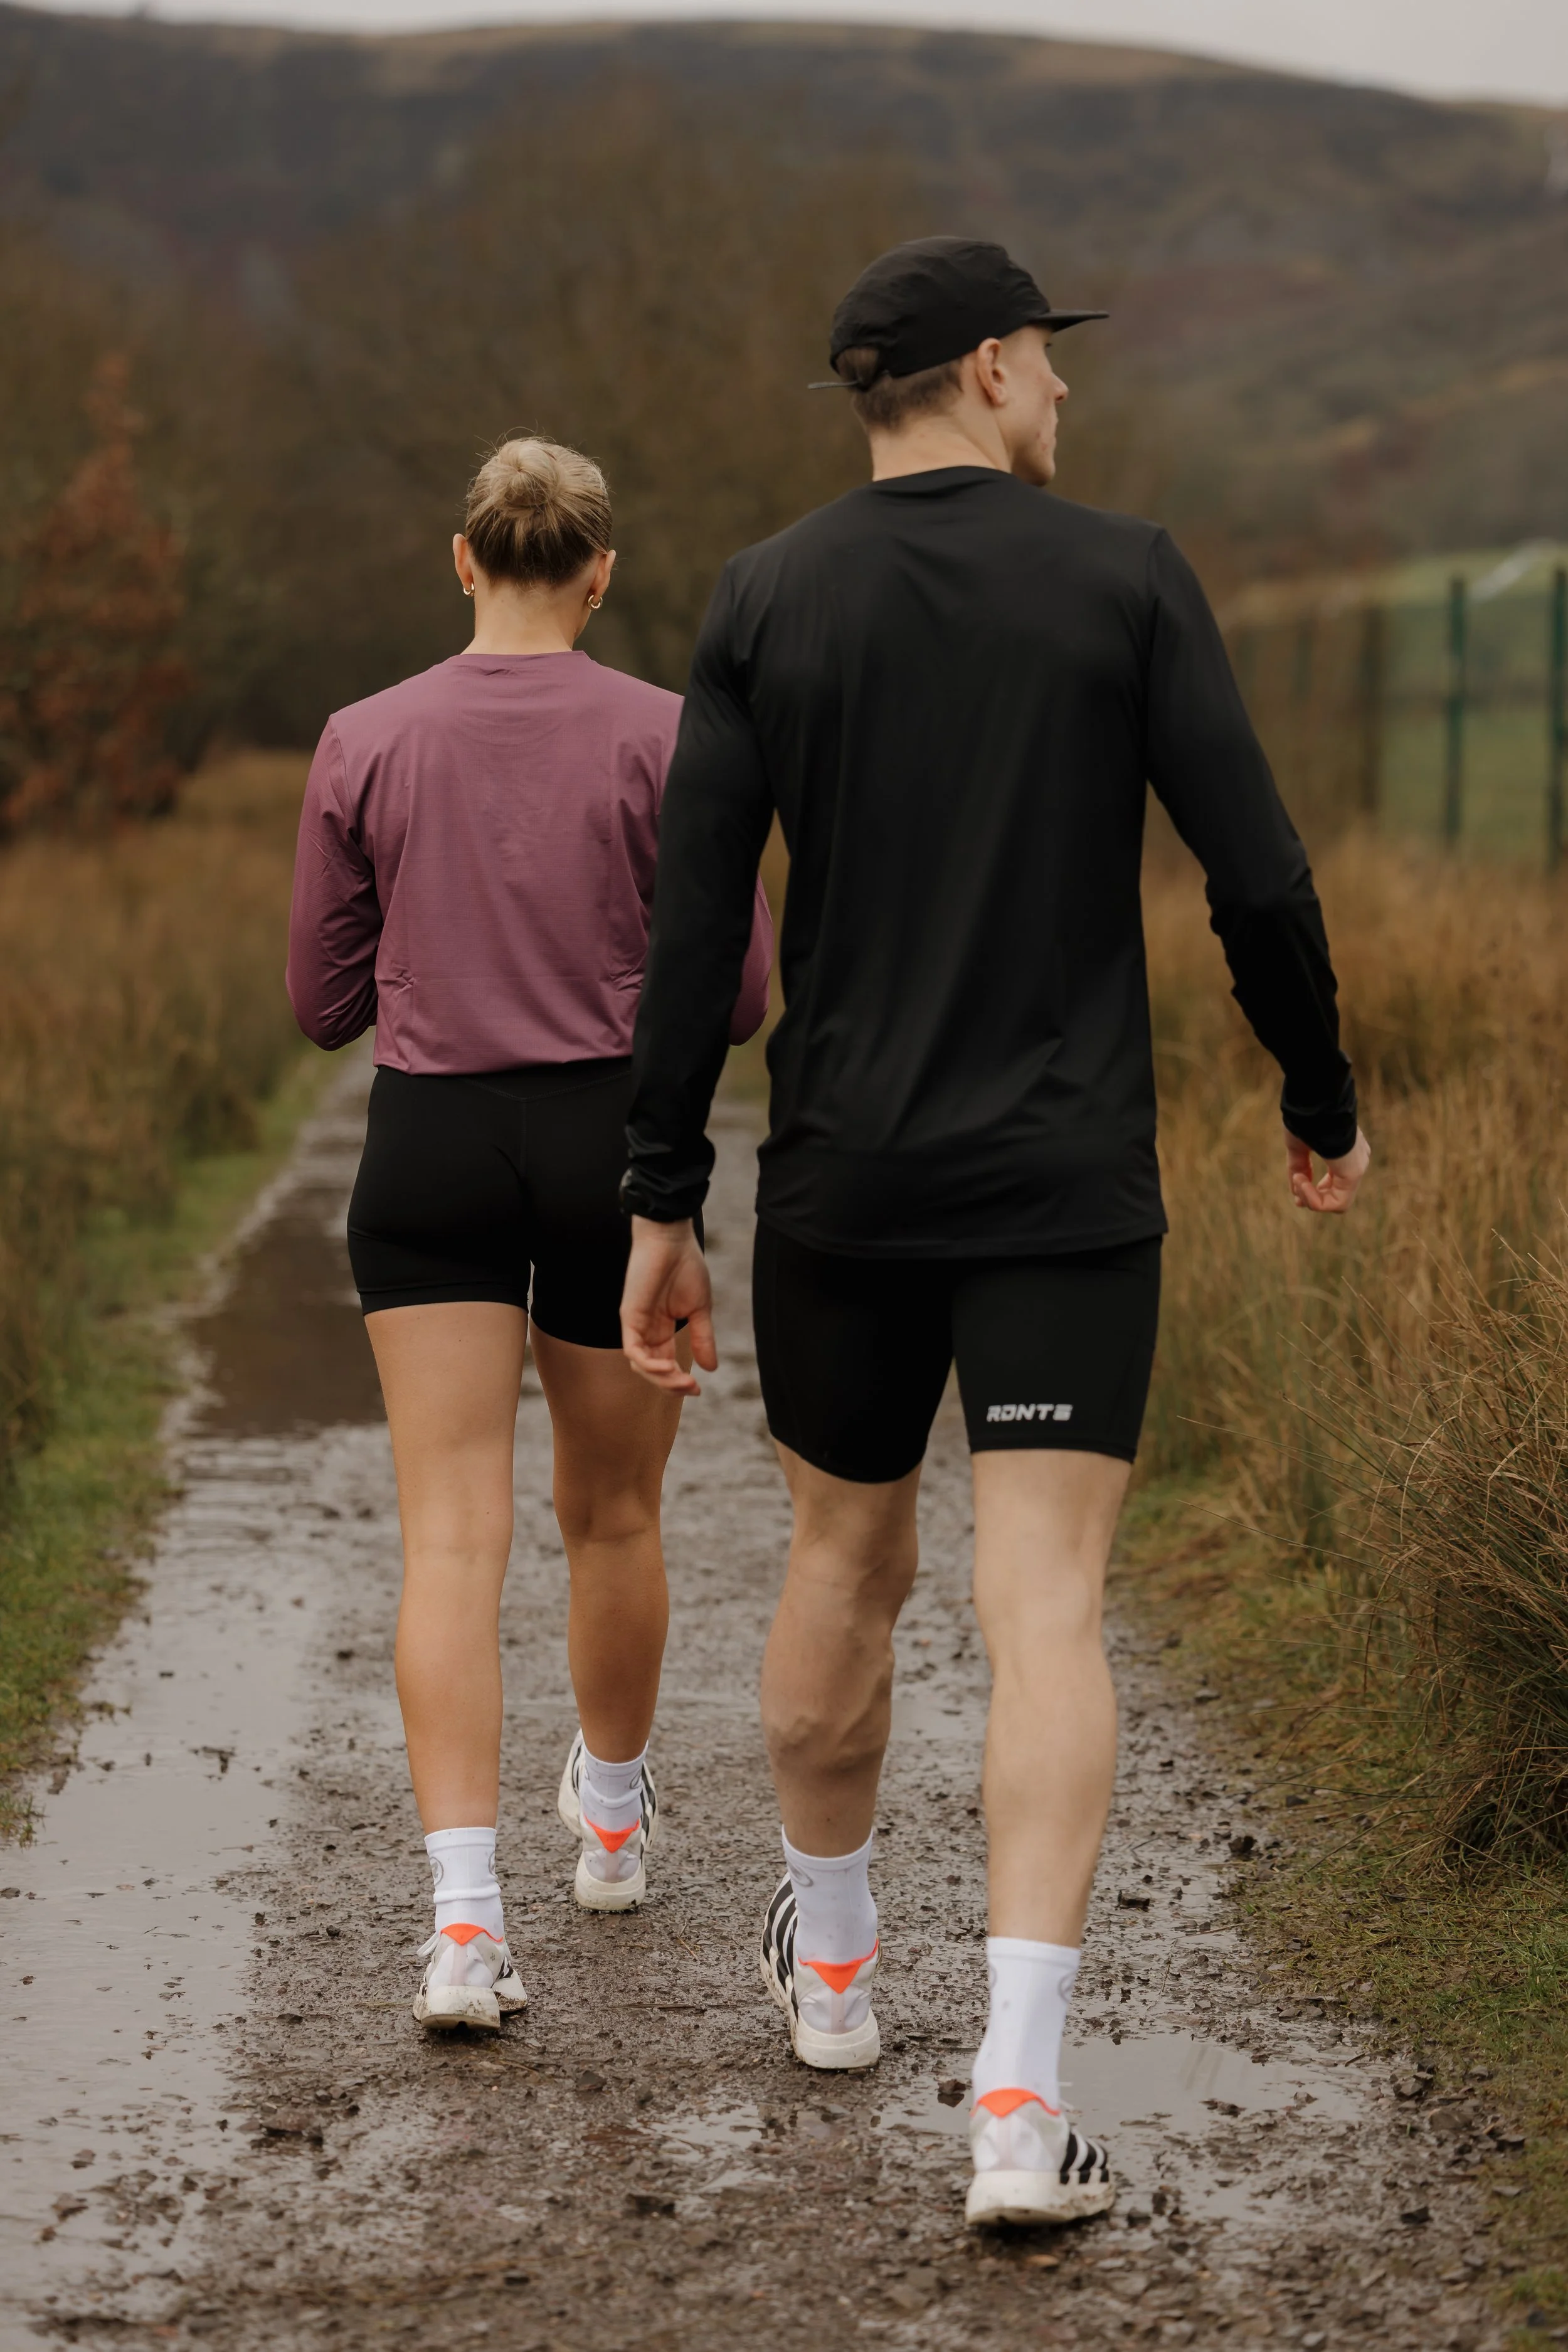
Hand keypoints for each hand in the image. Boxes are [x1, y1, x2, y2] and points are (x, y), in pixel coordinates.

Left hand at [620, 1216, 716, 1394]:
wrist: (672, 1239)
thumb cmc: (685, 1267)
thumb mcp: (700, 1309)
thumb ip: (703, 1338)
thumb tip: (712, 1368)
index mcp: (661, 1329)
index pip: (665, 1365)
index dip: (678, 1381)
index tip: (698, 1389)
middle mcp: (646, 1330)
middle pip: (652, 1370)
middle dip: (671, 1385)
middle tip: (692, 1389)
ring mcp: (635, 1324)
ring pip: (641, 1365)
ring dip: (661, 1379)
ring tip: (683, 1382)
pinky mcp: (629, 1316)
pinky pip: (633, 1350)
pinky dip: (648, 1363)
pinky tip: (668, 1366)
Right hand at [1286, 1126, 1370, 1214]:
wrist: (1316, 1107)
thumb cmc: (1307, 1120)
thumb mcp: (1298, 1146)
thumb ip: (1299, 1168)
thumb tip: (1296, 1190)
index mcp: (1346, 1151)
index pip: (1335, 1179)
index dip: (1314, 1189)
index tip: (1295, 1185)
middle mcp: (1356, 1161)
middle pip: (1337, 1193)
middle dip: (1313, 1198)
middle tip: (1297, 1199)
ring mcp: (1357, 1168)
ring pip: (1336, 1202)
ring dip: (1310, 1197)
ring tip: (1297, 1179)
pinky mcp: (1354, 1174)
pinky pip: (1336, 1203)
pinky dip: (1315, 1200)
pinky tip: (1302, 1182)